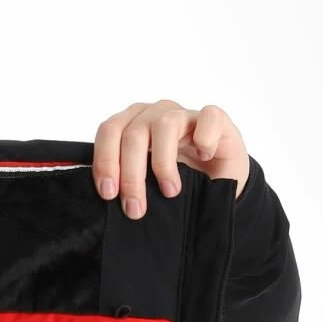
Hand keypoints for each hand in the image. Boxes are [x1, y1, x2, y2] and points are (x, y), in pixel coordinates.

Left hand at [93, 102, 250, 217]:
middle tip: (136, 208)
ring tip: (170, 192)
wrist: (218, 180)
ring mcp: (184, 114)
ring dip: (163, 164)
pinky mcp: (215, 118)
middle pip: (133, 134)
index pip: (109, 131)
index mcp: (131, 124)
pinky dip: (204, 138)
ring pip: (164, 126)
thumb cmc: (177, 180)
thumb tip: (104, 198)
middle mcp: (155, 114)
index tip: (109, 194)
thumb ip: (123, 182)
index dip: (105, 161)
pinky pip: (208, 118)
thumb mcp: (145, 183)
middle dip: (131, 175)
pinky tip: (204, 157)